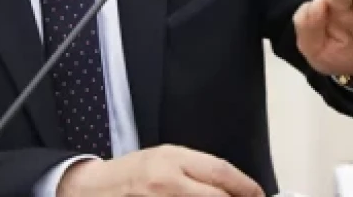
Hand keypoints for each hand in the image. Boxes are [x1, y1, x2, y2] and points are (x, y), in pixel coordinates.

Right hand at [57, 145, 264, 196]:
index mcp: (172, 160)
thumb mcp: (166, 159)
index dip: (245, 186)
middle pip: (216, 196)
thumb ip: (197, 170)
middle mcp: (167, 183)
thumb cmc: (132, 173)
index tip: (258, 195)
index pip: (220, 172)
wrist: (94, 189)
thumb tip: (231, 186)